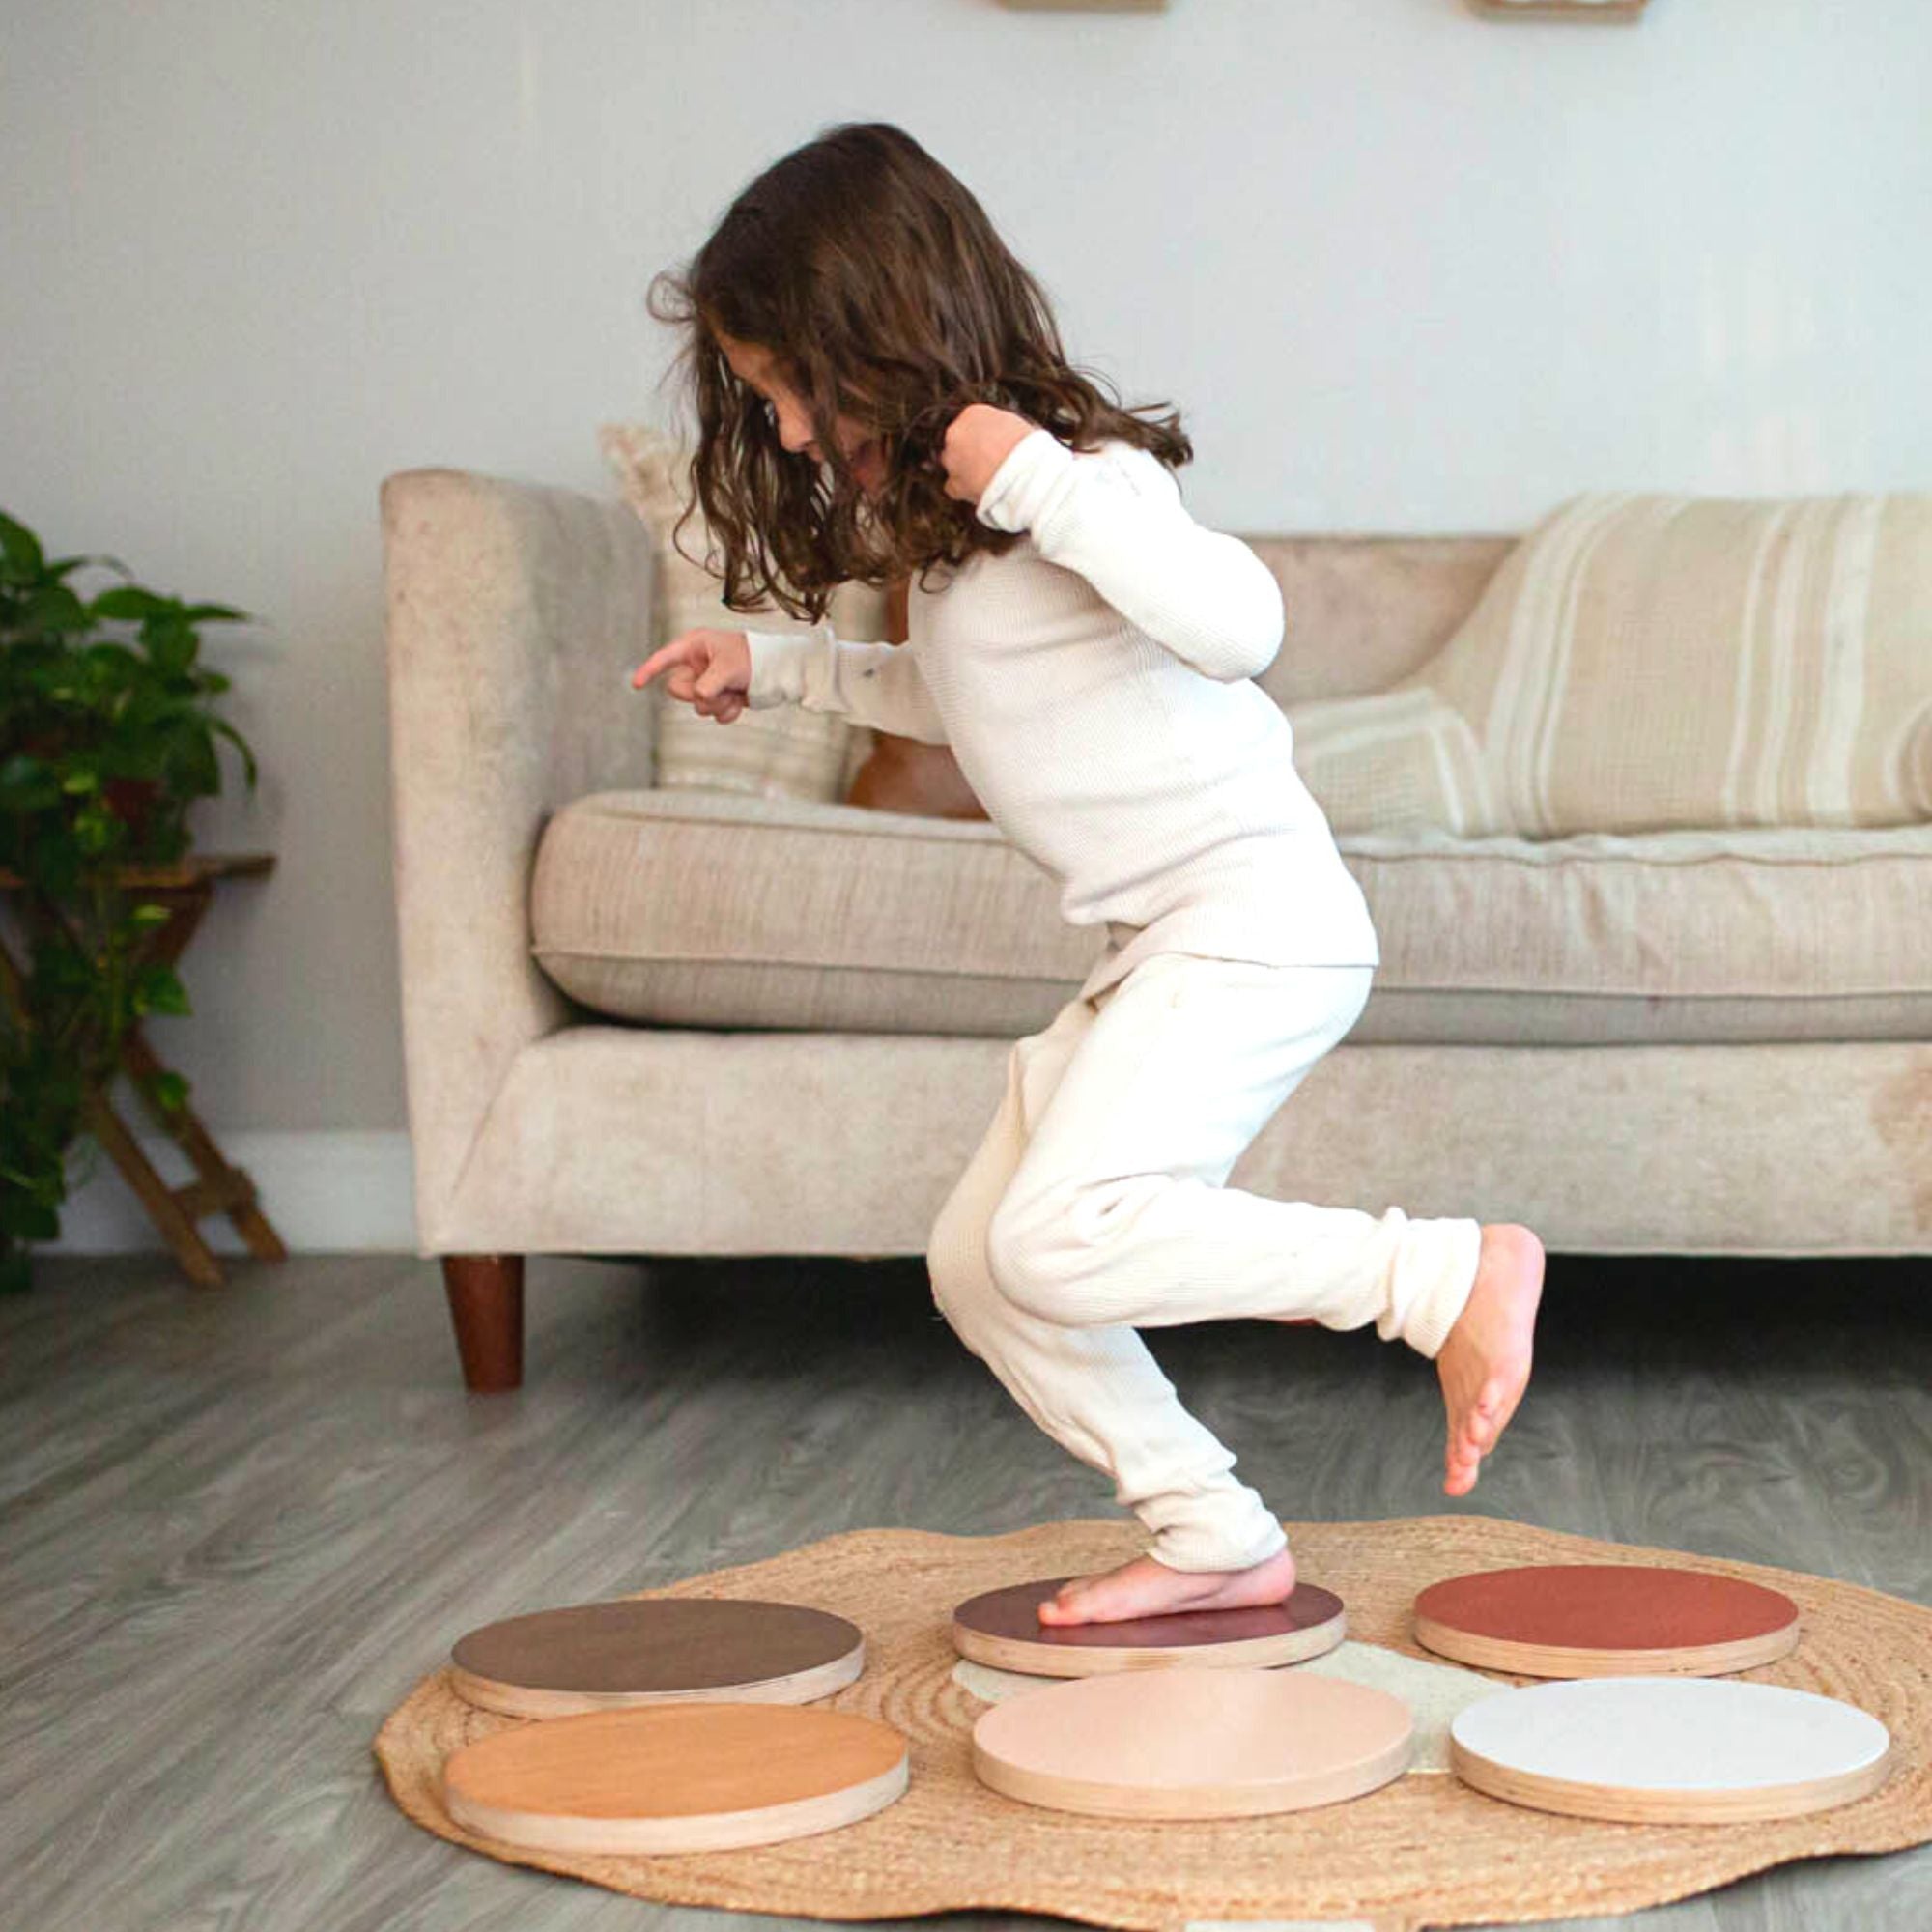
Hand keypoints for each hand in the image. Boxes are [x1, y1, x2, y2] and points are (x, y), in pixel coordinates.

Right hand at [629, 627, 751, 723]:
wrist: (778, 670)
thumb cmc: (753, 657)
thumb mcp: (727, 667)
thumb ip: (707, 685)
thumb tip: (699, 700)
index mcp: (695, 647)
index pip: (664, 659)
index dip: (648, 671)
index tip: (636, 684)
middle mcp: (698, 665)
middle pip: (677, 689)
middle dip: (697, 695)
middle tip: (716, 690)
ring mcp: (709, 683)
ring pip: (698, 706)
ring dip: (717, 704)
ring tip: (734, 692)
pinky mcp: (720, 698)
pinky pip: (714, 714)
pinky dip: (727, 711)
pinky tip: (740, 701)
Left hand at [939, 402, 1037, 505]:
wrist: (1026, 476)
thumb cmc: (1029, 450)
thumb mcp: (1016, 425)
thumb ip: (998, 427)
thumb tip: (997, 436)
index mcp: (974, 412)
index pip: (971, 423)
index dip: (982, 438)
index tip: (992, 447)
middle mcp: (957, 432)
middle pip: (958, 443)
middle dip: (970, 453)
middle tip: (989, 464)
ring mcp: (952, 458)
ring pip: (954, 464)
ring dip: (966, 471)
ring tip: (989, 479)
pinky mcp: (954, 483)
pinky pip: (955, 487)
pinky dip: (965, 491)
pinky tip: (981, 491)